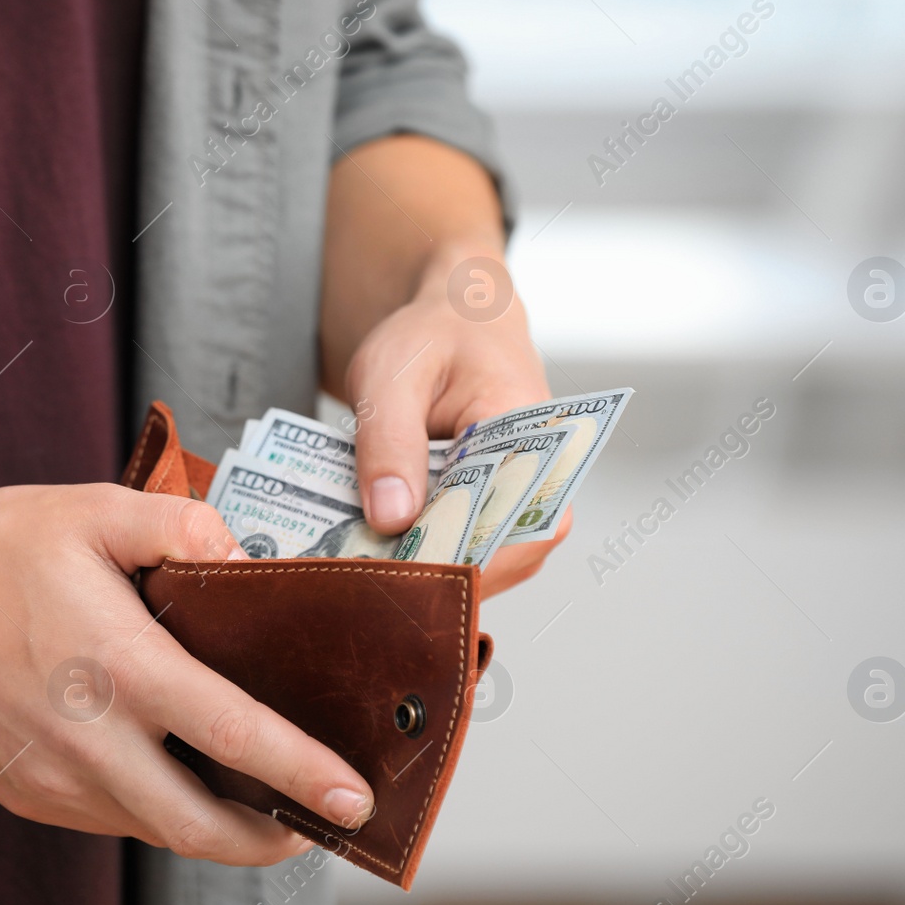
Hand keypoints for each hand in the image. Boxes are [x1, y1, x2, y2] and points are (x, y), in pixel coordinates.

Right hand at [0, 482, 375, 864]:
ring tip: (257, 802)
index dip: (306, 775)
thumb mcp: (94, 509)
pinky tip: (175, 778)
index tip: (357, 798)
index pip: (237, 739)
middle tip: (316, 825)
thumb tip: (244, 558)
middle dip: (272, 840)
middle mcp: (88, 742)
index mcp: (120, 670)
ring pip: (154, 829)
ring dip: (215, 828)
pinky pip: (109, 819)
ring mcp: (52, 780)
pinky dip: (156, 812)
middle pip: (202, 827)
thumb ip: (182, 526)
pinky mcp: (25, 794)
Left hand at [346, 241, 570, 597]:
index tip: (388, 570)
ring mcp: (527, 505)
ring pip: (486, 568)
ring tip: (365, 570)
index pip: (505, 520)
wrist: (454, 324)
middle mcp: (545, 479)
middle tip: (360, 580)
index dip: (449, 555)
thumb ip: (389, 441)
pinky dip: (427, 560)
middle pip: (499, 556)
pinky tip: (380, 557)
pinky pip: (471, 556)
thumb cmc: (430, 338)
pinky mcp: (501, 518)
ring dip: (426, 572)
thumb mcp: (391, 375)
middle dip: (429, 571)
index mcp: (530, 433)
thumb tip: (392, 519)